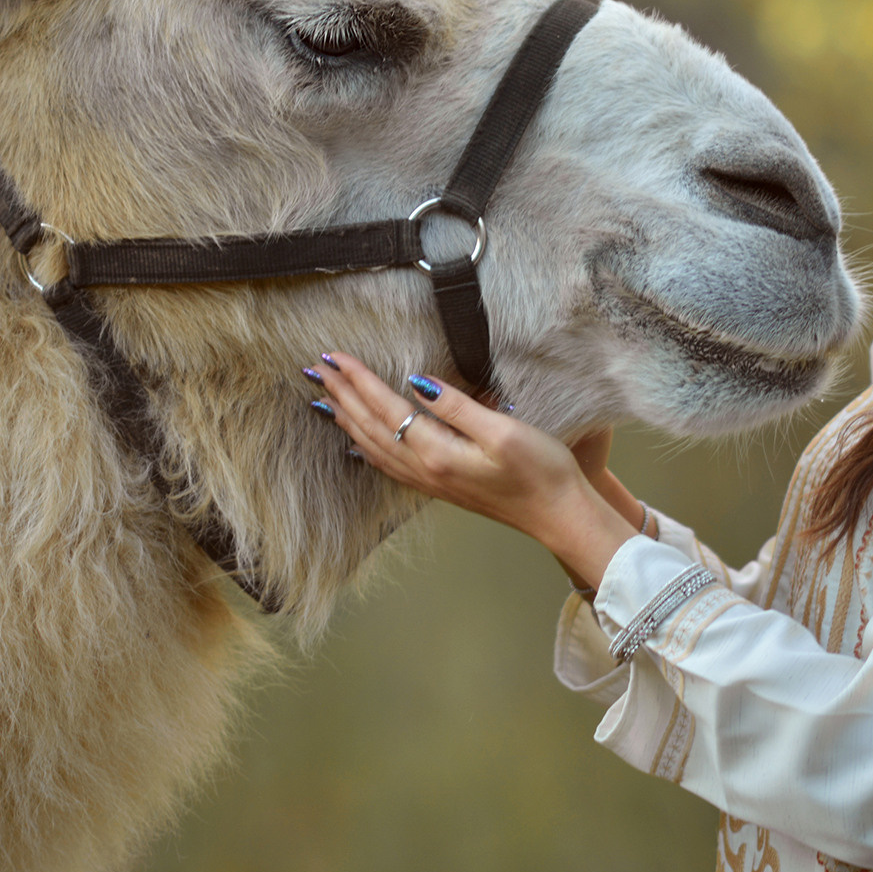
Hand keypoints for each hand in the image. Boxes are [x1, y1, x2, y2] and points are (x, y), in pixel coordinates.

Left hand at [308, 355, 637, 587]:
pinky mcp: (439, 487)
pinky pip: (387, 463)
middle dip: (341, 395)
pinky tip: (358, 441)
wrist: (558, 515)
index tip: (335, 356)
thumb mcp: (502, 430)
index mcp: (437, 453)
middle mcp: (425, 470)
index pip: (386, 407)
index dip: (358, 380)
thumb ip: (456, 407)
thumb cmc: (540, 472)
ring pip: (373, 446)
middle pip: (370, 427)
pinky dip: (365, 445)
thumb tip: (416, 382)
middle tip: (315, 369)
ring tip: (323, 399)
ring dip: (346, 419)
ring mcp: (430, 482)